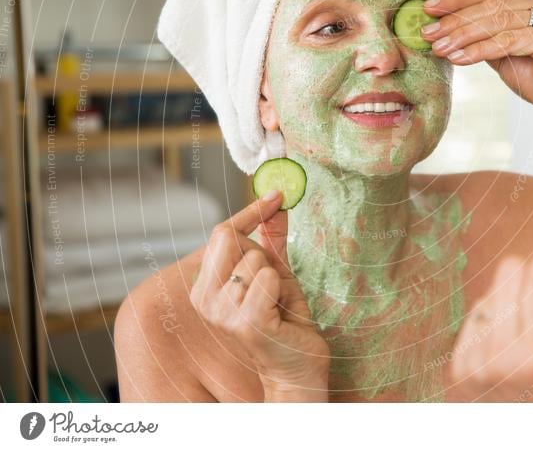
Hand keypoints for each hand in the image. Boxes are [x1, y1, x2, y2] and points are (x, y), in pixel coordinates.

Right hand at [190, 191, 329, 401]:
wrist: (297, 366)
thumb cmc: (284, 320)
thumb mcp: (277, 271)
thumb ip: (271, 238)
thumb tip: (278, 200)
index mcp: (206, 285)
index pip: (220, 233)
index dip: (250, 210)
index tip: (277, 195)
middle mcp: (205, 299)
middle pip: (231, 238)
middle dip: (262, 253)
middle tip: (271, 283)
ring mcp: (223, 312)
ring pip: (256, 259)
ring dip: (276, 278)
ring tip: (275, 304)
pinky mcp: (246, 323)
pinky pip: (269, 278)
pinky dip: (282, 290)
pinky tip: (279, 313)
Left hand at [422, 0, 532, 115]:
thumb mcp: (505, 51)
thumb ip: (485, 34)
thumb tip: (448, 28)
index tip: (429, 7)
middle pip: (490, 4)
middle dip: (454, 18)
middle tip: (428, 31)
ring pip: (496, 21)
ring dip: (461, 35)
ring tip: (438, 47)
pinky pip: (506, 42)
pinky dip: (478, 50)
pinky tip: (458, 58)